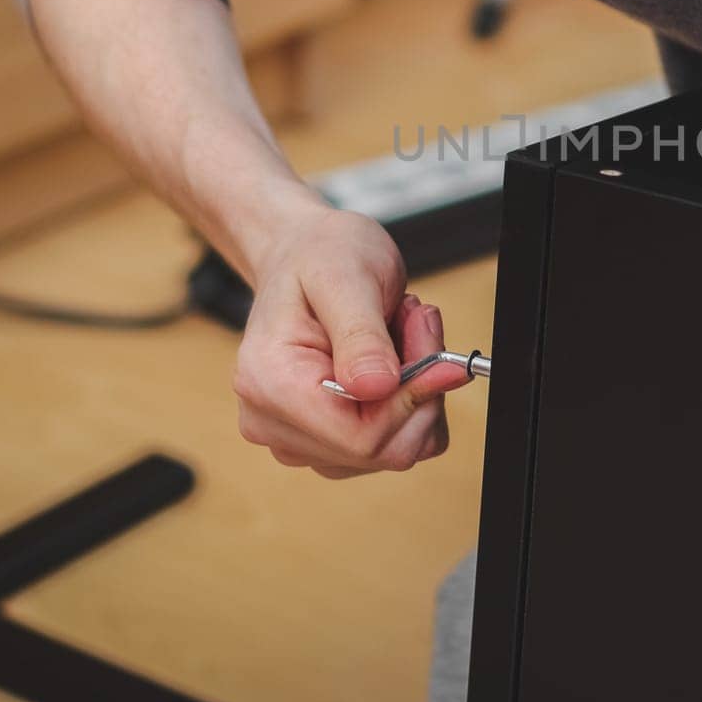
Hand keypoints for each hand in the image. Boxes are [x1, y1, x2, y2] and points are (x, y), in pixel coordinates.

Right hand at [233, 205, 470, 477]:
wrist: (302, 252)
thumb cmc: (318, 255)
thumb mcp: (345, 277)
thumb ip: (361, 336)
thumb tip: (377, 388)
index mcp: (269, 383)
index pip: (360, 438)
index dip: (412, 399)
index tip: (433, 347)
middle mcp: (273, 421)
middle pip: (380, 449)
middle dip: (416, 388)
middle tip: (416, 325)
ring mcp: (296, 436)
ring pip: (392, 449)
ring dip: (413, 392)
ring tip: (397, 332)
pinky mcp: (322, 439)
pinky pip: (391, 443)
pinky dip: (407, 402)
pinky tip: (393, 357)